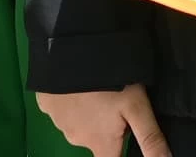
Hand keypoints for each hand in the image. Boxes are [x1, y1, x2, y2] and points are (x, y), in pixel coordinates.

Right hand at [36, 85, 169, 156]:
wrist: (71, 49)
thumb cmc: (109, 82)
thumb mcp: (137, 106)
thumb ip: (150, 138)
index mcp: (100, 144)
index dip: (121, 148)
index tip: (124, 129)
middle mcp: (76, 139)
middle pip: (97, 138)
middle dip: (107, 123)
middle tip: (117, 96)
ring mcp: (57, 122)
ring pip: (79, 121)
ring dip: (88, 109)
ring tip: (98, 84)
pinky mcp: (45, 104)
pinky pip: (61, 105)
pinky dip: (69, 97)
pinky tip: (77, 79)